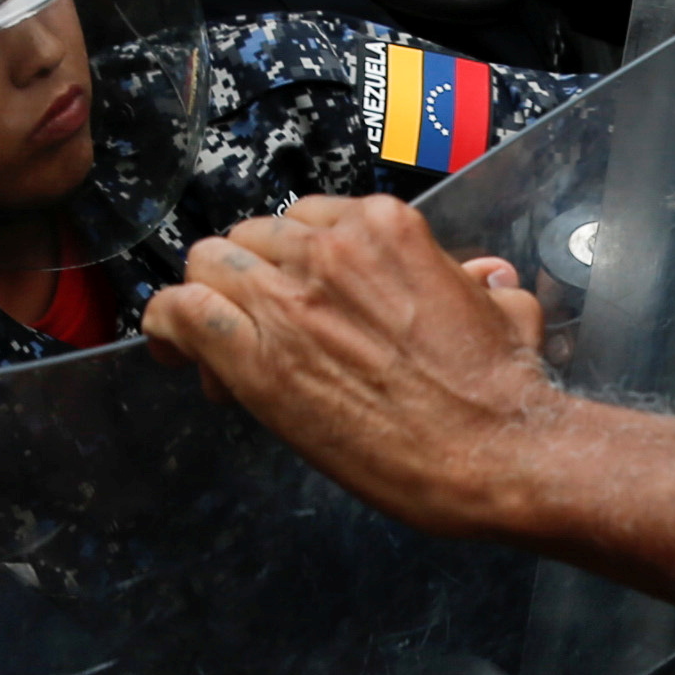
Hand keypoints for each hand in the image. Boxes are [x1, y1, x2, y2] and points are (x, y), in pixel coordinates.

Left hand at [140, 196, 563, 540]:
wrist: (495, 453)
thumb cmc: (504, 391)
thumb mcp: (506, 310)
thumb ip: (478, 282)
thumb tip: (483, 277)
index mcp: (382, 228)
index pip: (301, 221)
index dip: (291, 264)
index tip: (298, 304)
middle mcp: (328, 249)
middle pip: (249, 240)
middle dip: (249, 283)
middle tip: (261, 336)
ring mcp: (289, 301)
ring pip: (208, 267)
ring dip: (209, 302)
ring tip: (218, 354)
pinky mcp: (258, 361)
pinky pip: (181, 313)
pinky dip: (168, 327)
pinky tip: (171, 351)